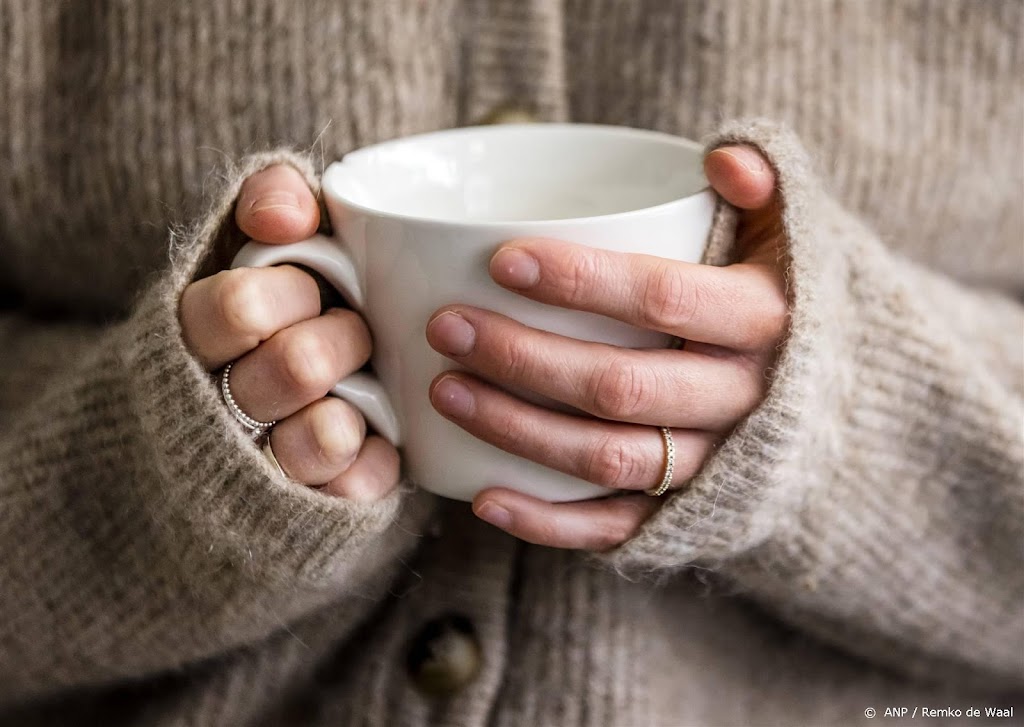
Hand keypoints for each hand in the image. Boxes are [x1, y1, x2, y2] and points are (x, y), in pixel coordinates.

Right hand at [179, 165, 399, 500]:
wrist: (258, 406)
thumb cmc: (275, 306)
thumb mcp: (261, 240)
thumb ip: (271, 201)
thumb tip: (289, 213)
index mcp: (197, 332)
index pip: (238, 306)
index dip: (290, 293)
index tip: (310, 288)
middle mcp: (220, 403)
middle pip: (294, 366)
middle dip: (342, 340)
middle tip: (355, 334)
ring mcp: (264, 463)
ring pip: (324, 435)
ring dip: (356, 402)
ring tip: (359, 386)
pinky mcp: (315, 507)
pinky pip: (361, 484)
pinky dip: (379, 455)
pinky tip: (373, 434)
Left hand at [426, 145, 784, 548]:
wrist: (850, 399)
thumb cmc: (790, 297)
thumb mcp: (796, 233)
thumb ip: (766, 182)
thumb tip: (719, 159)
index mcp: (764, 321)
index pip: (663, 300)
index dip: (581, 281)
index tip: (502, 261)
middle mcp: (743, 400)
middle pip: (620, 386)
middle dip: (523, 357)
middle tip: (449, 327)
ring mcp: (717, 464)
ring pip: (608, 458)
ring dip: (518, 430)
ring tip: (446, 391)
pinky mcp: (693, 511)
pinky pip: (619, 528)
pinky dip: (550, 523)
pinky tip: (484, 498)